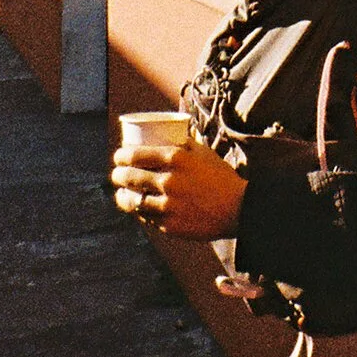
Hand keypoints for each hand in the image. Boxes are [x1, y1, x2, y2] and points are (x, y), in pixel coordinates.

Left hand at [110, 133, 246, 239]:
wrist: (239, 209)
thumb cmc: (221, 177)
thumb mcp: (204, 153)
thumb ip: (184, 143)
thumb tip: (170, 130)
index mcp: (176, 159)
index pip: (136, 155)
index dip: (121, 156)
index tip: (118, 157)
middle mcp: (168, 181)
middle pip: (130, 177)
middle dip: (117, 175)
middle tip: (117, 175)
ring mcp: (168, 205)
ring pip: (133, 201)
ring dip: (123, 197)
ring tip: (121, 194)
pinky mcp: (170, 226)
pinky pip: (147, 218)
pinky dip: (141, 212)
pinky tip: (139, 208)